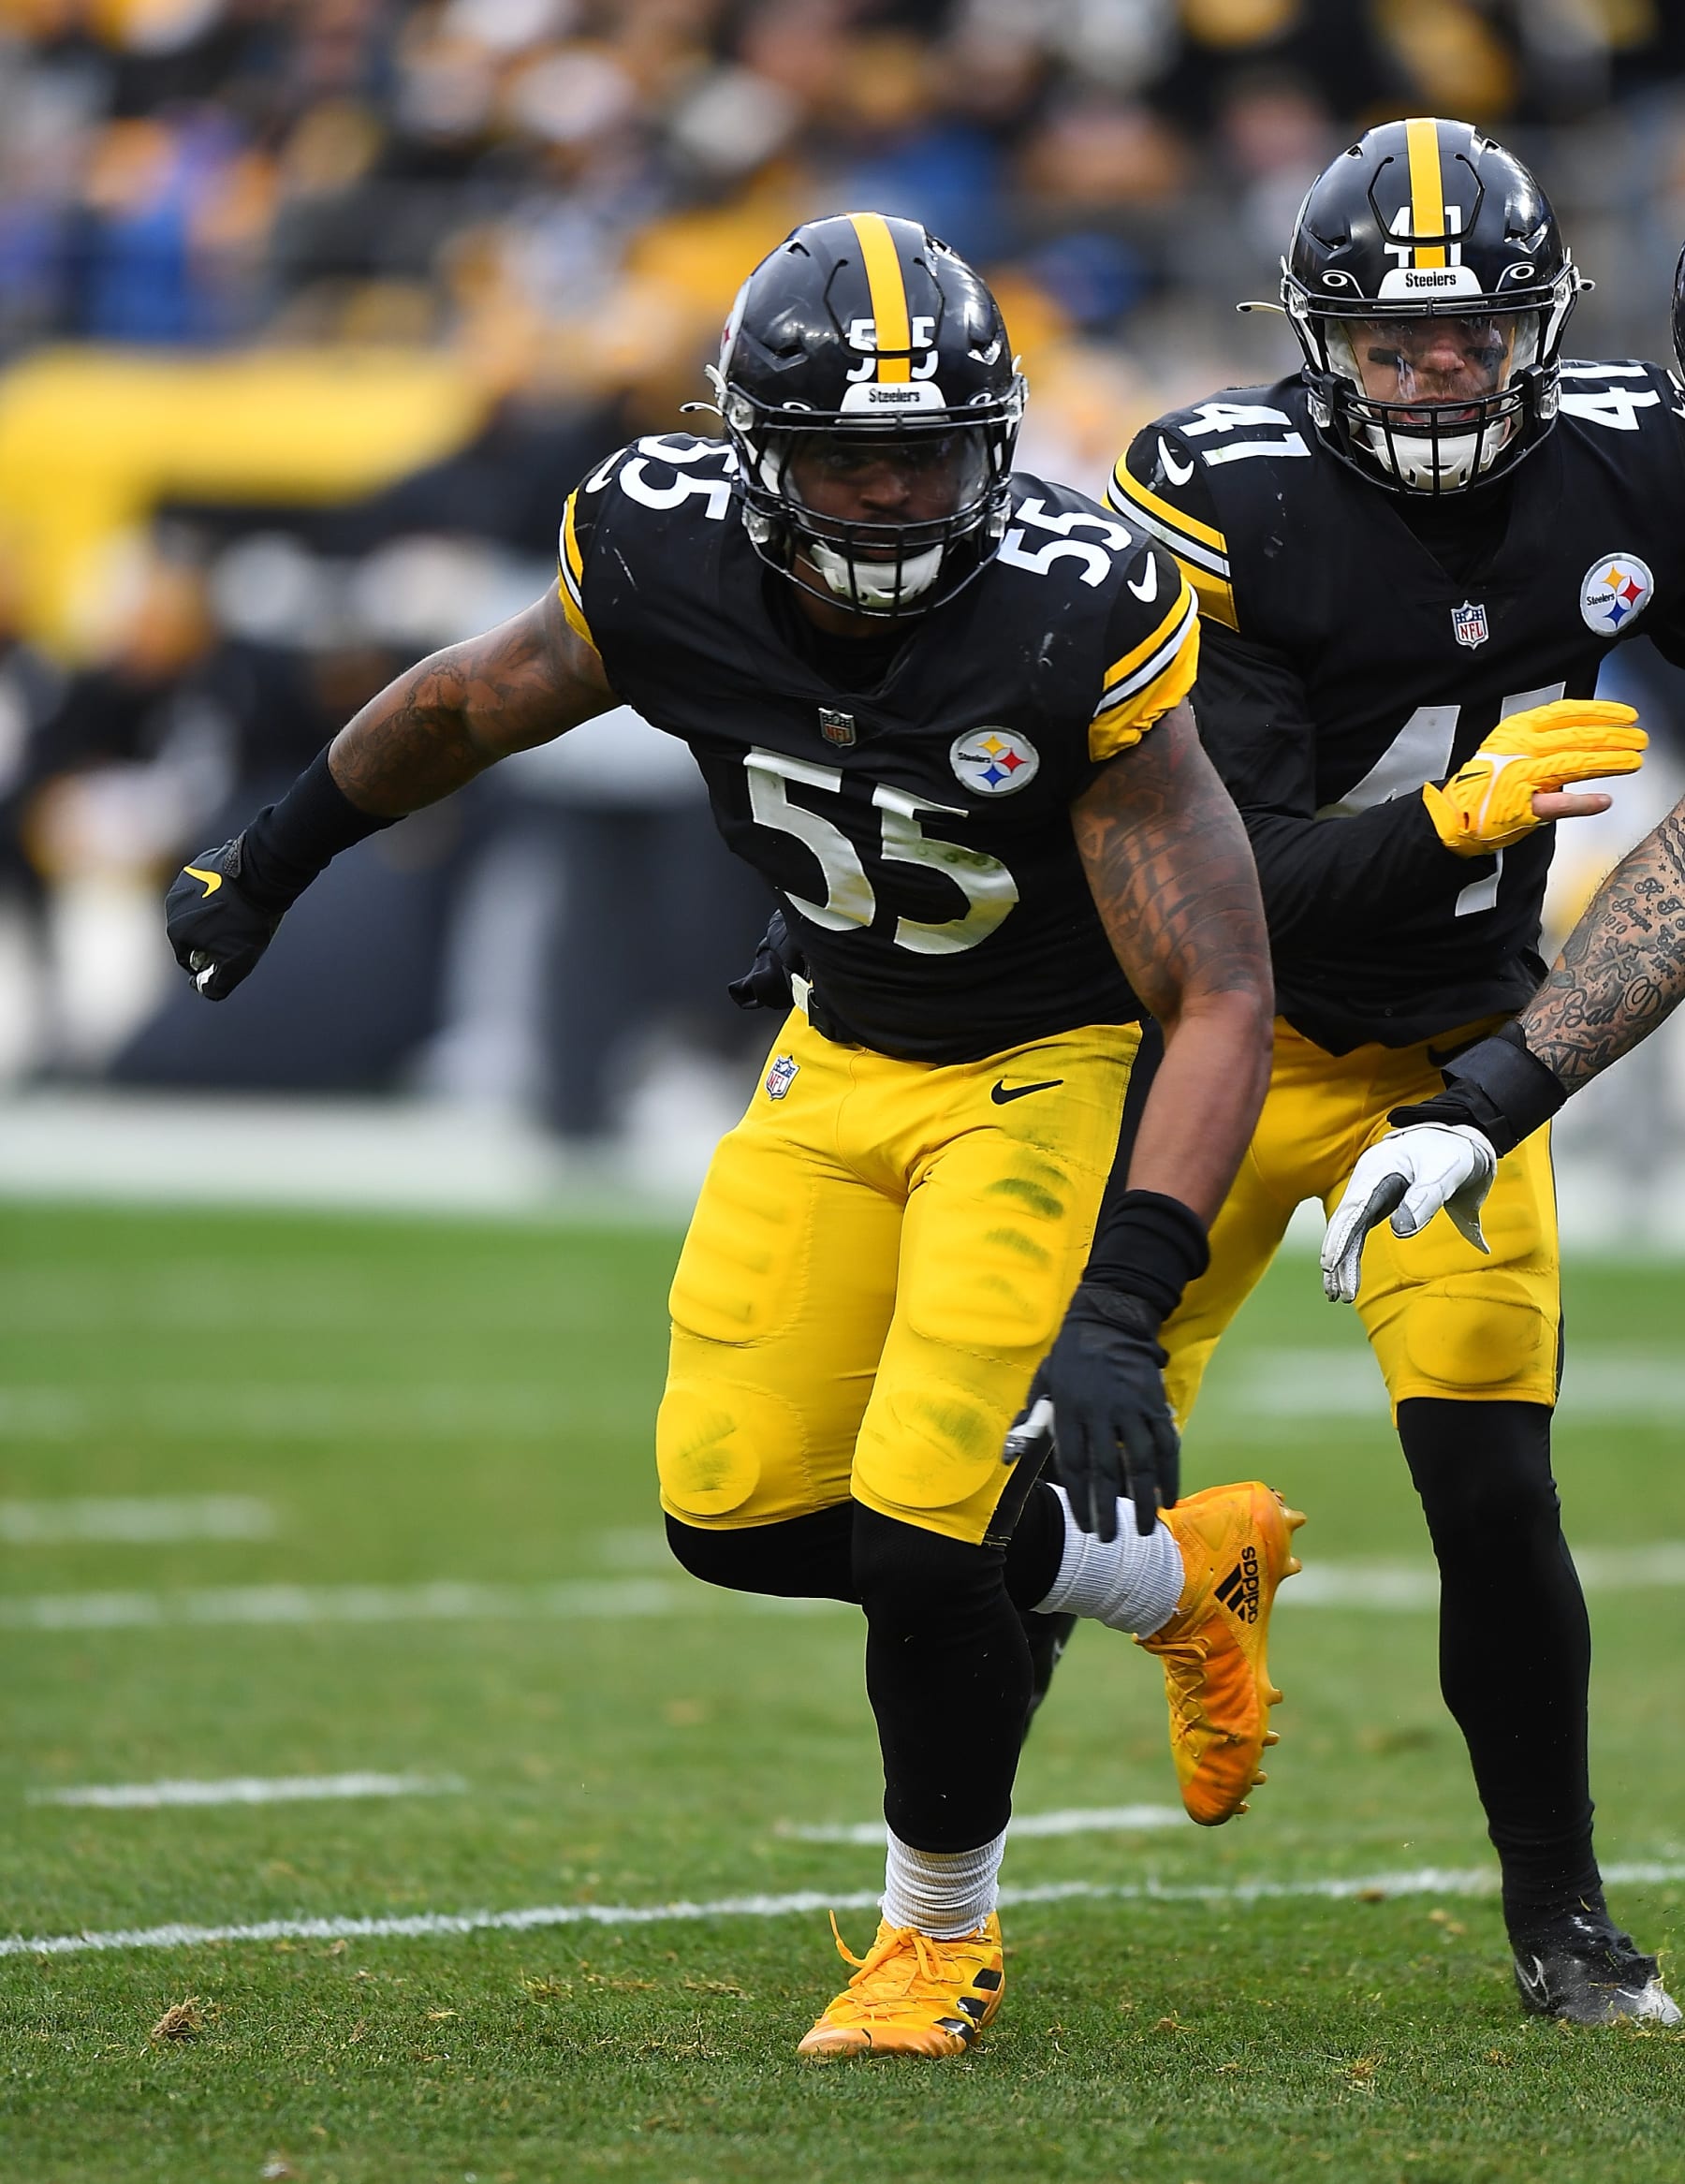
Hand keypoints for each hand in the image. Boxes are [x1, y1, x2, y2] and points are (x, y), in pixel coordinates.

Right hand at [164, 837, 284, 1000]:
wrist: (261, 876)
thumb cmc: (248, 921)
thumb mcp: (237, 963)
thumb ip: (217, 985)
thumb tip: (203, 990)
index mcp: (175, 929)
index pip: (186, 957)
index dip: (208, 962)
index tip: (227, 957)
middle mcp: (173, 903)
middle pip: (191, 930)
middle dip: (210, 937)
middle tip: (236, 935)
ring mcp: (185, 880)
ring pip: (198, 906)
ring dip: (214, 913)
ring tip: (238, 914)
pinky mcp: (200, 863)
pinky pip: (207, 885)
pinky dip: (219, 892)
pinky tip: (238, 895)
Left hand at [1036, 1285, 1179, 1540]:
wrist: (1108, 1320)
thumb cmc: (1070, 1358)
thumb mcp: (1042, 1385)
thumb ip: (1029, 1423)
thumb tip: (1007, 1459)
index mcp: (1069, 1411)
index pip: (1075, 1464)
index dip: (1081, 1499)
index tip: (1087, 1525)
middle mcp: (1101, 1412)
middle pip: (1108, 1470)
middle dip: (1111, 1509)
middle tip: (1113, 1539)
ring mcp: (1131, 1408)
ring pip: (1141, 1461)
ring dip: (1145, 1498)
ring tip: (1146, 1528)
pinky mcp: (1154, 1403)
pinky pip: (1166, 1443)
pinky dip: (1170, 1472)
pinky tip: (1170, 1497)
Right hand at [1321, 1123, 1497, 1303]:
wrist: (1466, 1137)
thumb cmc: (1455, 1151)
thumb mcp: (1445, 1172)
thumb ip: (1424, 1199)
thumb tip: (1400, 1232)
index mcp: (1377, 1170)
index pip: (1353, 1208)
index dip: (1339, 1237)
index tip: (1330, 1264)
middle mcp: (1369, 1184)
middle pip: (1347, 1224)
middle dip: (1339, 1258)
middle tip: (1337, 1294)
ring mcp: (1374, 1196)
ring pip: (1352, 1232)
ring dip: (1345, 1262)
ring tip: (1338, 1294)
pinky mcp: (1385, 1207)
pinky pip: (1363, 1233)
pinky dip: (1355, 1255)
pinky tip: (1349, 1277)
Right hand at [1421, 699, 1644, 854]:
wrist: (1453, 814)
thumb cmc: (1484, 782)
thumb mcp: (1510, 745)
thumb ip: (1544, 737)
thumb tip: (1587, 732)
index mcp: (1518, 729)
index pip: (1568, 713)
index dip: (1602, 712)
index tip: (1628, 715)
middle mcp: (1521, 749)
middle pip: (1578, 737)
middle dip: (1615, 737)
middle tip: (1640, 740)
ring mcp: (1521, 777)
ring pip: (1575, 764)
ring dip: (1609, 763)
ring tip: (1633, 762)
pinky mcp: (1522, 807)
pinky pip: (1559, 804)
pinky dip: (1584, 803)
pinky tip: (1604, 801)